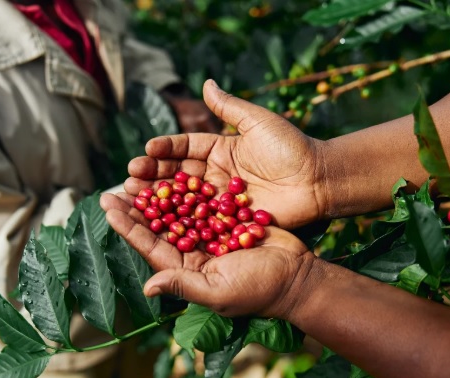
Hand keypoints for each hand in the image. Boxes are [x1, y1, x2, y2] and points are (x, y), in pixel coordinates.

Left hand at [101, 193, 311, 319]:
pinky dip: (187, 188)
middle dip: (136, 207)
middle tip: (115, 186)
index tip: (108, 206)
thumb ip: (183, 285)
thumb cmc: (259, 290)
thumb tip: (148, 288)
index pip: (150, 246)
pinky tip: (172, 171)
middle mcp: (193, 253)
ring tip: (137, 174)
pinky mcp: (227, 222)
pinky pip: (202, 202)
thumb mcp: (218, 292)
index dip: (128, 227)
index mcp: (185, 270)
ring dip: (158, 194)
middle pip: (158, 227)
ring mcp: (210, 236)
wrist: (298, 276)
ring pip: (177, 211)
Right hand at [129, 79, 328, 229]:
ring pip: (183, 199)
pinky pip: (201, 221)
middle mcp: (216, 175)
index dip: (165, 149)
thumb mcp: (259, 122)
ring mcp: (220, 200)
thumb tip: (206, 82)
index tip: (146, 149)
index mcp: (221, 149)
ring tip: (134, 196)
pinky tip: (158, 222)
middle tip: (130, 177)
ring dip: (158, 199)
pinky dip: (180, 222)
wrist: (319, 180)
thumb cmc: (292, 148)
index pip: (185, 148)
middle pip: (178, 175)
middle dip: (153, 175)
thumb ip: (230, 107)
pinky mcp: (228, 221)